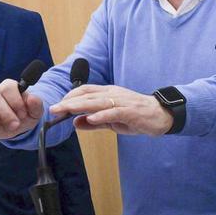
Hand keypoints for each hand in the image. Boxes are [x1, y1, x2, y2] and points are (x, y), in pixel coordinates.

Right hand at [0, 78, 44, 139]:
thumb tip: (31, 97)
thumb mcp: (35, 112)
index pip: (9, 87)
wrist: (19, 127)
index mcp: (10, 88)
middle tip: (15, 124)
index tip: (23, 114)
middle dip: (6, 112)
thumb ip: (36, 105)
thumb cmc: (26, 116)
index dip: (16, 100)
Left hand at [51, 85, 172, 135]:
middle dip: (69, 102)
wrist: (162, 115)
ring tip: (65, 110)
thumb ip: (94, 122)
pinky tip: (91, 119)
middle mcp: (113, 94)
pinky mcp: (131, 111)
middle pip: (87, 95)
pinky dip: (101, 115)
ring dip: (80, 106)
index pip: (85, 91)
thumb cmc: (137, 116)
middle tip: (54, 108)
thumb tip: (75, 123)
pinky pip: (114, 112)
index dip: (70, 97)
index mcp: (109, 94)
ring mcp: (122, 102)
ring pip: (97, 102)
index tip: (58, 106)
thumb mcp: (112, 121)